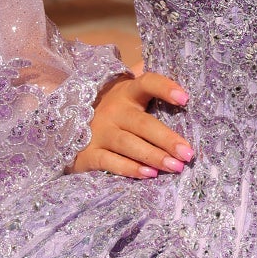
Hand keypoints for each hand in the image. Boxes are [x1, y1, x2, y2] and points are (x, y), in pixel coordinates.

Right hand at [70, 71, 194, 179]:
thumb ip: (151, 89)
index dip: (165, 88)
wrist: (69, 125)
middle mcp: (112, 111)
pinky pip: (109, 161)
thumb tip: (183, 83)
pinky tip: (149, 174)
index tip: (185, 99)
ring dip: (153, 156)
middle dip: (167, 139)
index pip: (147, 83)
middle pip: (142, 124)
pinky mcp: (88, 153)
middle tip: (187, 153)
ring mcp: (98, 132)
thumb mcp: (128, 96)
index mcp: (126, 93)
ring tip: (174, 166)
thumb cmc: (115, 112)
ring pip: (128, 144)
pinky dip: (129, 168)